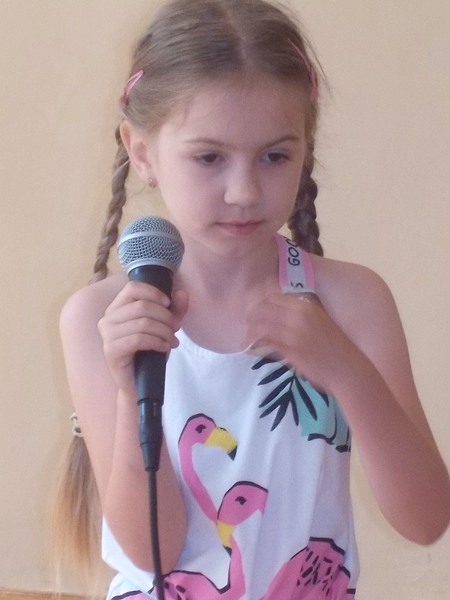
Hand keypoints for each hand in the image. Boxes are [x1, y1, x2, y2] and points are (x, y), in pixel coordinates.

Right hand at [98, 281, 188, 395]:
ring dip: (164, 331)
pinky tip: (164, 348)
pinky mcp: (111, 350)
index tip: (169, 304)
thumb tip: (182, 293)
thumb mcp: (165, 327)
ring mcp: (107, 335)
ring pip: (142, 323)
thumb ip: (175, 310)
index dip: (154, 293)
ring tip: (172, 341)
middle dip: (165, 317)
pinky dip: (157, 342)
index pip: (133, 288)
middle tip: (175, 329)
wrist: (139, 383)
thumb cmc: (149, 352)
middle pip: (142, 306)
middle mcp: (108, 318)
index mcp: (117, 308)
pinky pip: (138, 339)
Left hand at [245, 292, 356, 393]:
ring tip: (246, 338)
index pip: (273, 297)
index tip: (253, 310)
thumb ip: (301, 312)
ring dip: (250, 331)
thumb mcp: (320, 320)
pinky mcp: (291, 351)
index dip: (259, 302)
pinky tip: (250, 349)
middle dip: (251, 316)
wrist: (347, 368)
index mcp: (306, 306)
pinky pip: (266, 344)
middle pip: (264, 309)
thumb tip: (278, 308)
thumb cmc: (335, 346)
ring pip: (261, 326)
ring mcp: (294, 334)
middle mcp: (299, 317)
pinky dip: (255, 346)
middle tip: (247, 325)